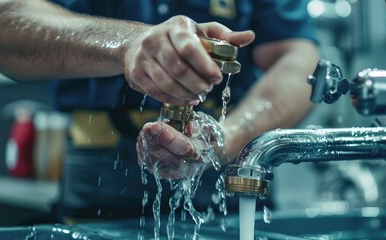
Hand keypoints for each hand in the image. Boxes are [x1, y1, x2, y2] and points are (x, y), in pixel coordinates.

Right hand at [123, 15, 254, 105]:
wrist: (138, 44)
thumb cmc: (177, 39)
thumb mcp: (200, 32)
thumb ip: (224, 36)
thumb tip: (249, 36)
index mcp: (175, 28)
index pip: (189, 47)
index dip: (205, 66)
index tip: (217, 78)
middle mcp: (155, 40)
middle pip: (178, 69)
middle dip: (197, 84)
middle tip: (208, 89)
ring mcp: (143, 58)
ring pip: (167, 83)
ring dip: (187, 94)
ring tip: (198, 95)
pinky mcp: (136, 74)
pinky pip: (157, 92)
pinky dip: (174, 99)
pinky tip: (186, 99)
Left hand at [136, 112, 223, 179]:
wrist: (209, 148)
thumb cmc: (208, 134)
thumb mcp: (209, 126)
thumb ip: (202, 126)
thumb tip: (189, 128)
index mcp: (200, 155)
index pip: (183, 148)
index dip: (169, 137)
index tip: (156, 126)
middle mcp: (187, 168)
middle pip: (167, 157)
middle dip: (155, 141)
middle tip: (147, 127)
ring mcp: (173, 172)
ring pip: (155, 162)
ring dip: (147, 145)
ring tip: (145, 130)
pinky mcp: (162, 172)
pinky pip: (149, 164)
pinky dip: (144, 150)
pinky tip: (143, 138)